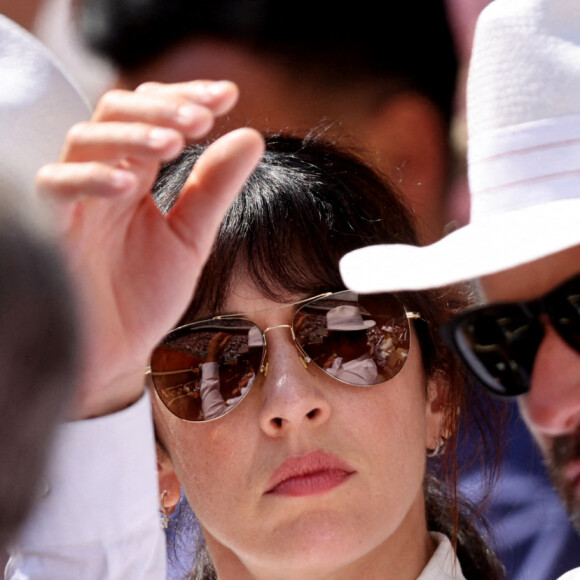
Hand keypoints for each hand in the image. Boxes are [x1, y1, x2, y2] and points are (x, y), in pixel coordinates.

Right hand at [36, 81, 263, 418]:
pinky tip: (128, 183)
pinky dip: (89, 177)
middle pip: (117, 112)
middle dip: (162, 107)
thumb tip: (250, 136)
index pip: (155, 116)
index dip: (187, 98)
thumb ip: (214, 189)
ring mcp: (76, 203)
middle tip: (203, 117)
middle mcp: (103, 180)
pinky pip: (55, 187)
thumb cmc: (145, 296)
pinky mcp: (50, 230)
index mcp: (136, 177)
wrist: (116, 353)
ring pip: (85, 139)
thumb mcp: (191, 238)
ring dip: (132, 134)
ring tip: (174, 142)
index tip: (228, 96)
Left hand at [206, 333, 231, 361]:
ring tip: (225, 340)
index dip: (225, 334)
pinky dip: (218, 340)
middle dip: (223, 335)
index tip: (229, 335)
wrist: (211, 358)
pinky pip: (214, 340)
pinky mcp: (210, 344)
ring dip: (221, 338)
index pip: (220, 333)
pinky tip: (221, 343)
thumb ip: (226, 340)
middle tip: (228, 337)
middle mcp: (212, 339)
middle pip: (218, 335)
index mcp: (215, 339)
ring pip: (216, 338)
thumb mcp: (222, 346)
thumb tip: (230, 336)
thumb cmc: (217, 352)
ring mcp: (210, 342)